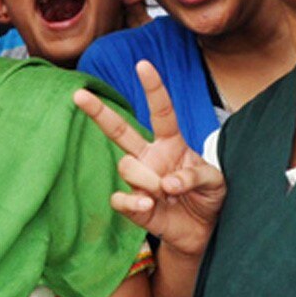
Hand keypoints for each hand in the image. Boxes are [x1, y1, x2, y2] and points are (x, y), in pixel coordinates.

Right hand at [74, 62, 224, 257]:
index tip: (143, 64)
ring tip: (165, 194)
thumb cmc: (209, 198)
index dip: (152, 88)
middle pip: (118, 130)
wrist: (203, 232)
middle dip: (97, 111)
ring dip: (148, 180)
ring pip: (126, 166)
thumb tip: (167, 183)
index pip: (161, 111)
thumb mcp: (217, 182)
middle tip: (78, 94)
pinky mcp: (133, 205)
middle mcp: (150, 157)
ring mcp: (139, 180)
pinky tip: (146, 205)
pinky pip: (120, 198)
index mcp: (171, 144)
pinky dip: (132, 202)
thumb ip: (196, 176)